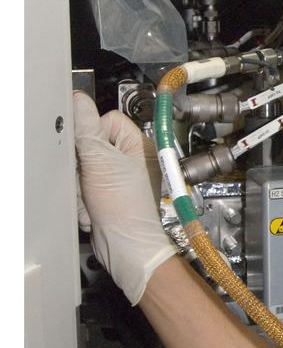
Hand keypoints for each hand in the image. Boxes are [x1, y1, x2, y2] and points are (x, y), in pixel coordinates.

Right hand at [74, 93, 176, 303]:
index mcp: (137, 144)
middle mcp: (130, 159)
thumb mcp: (101, 161)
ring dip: (80, 187)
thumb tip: (79, 100)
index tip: (88, 147)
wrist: (125, 246)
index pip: (107, 119)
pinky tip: (91, 210)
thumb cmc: (125, 207)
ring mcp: (117, 178)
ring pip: (82, 168)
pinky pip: (82, 188)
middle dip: (82, 166)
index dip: (93, 132)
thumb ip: (87, 129)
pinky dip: (82, 201)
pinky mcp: (105, 196)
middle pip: (89, 145)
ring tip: (92, 199)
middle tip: (89, 179)